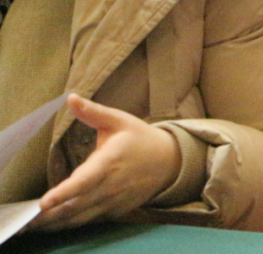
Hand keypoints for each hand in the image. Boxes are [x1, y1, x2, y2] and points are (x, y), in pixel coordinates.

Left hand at [31, 94, 180, 231]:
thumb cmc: (140, 138)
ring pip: (81, 218)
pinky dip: (72, 223)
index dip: (64, 193)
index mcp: (110, 161)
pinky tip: (55, 223)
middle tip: (28, 221)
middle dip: (51, 215)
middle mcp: (112, 185)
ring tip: (35, 226)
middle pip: (76, 206)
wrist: (170, 161)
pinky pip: (90, 220)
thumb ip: (92, 112)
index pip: (84, 181)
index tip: (45, 202)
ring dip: (57, 223)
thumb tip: (71, 98)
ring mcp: (114, 200)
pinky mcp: (116, 210)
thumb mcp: (119, 120)